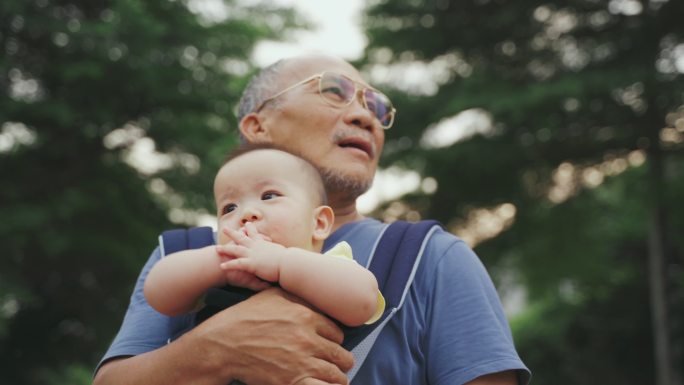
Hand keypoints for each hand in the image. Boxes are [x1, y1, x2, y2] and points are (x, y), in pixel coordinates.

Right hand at [189, 287, 353, 384]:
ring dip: (336, 378)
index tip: (330, 345)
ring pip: (336, 376)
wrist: (223, 344)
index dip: (334, 341)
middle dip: (340, 361)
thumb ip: (296, 297)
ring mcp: (302, 362)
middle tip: (336, 363)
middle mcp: (308, 339)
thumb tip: (312, 297)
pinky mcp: (292, 382)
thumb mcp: (272, 296)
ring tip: (333, 378)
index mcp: (307, 316)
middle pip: (341, 355)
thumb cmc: (244, 317)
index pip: (338, 333)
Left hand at [217, 223, 286, 282]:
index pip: (255, 234)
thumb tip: (283, 250)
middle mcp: (256, 246)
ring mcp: (253, 254)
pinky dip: (229, 264)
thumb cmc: (288, 259)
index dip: (250, 229)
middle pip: (241, 238)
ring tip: (216, 248)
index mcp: (263, 243)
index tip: (246, 224)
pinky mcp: (251, 264)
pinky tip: (221, 266)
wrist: (288, 263)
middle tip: (224, 228)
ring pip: (236, 249)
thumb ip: (278, 251)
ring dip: (225, 249)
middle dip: (232, 233)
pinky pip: (237, 264)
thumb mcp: (282, 252)